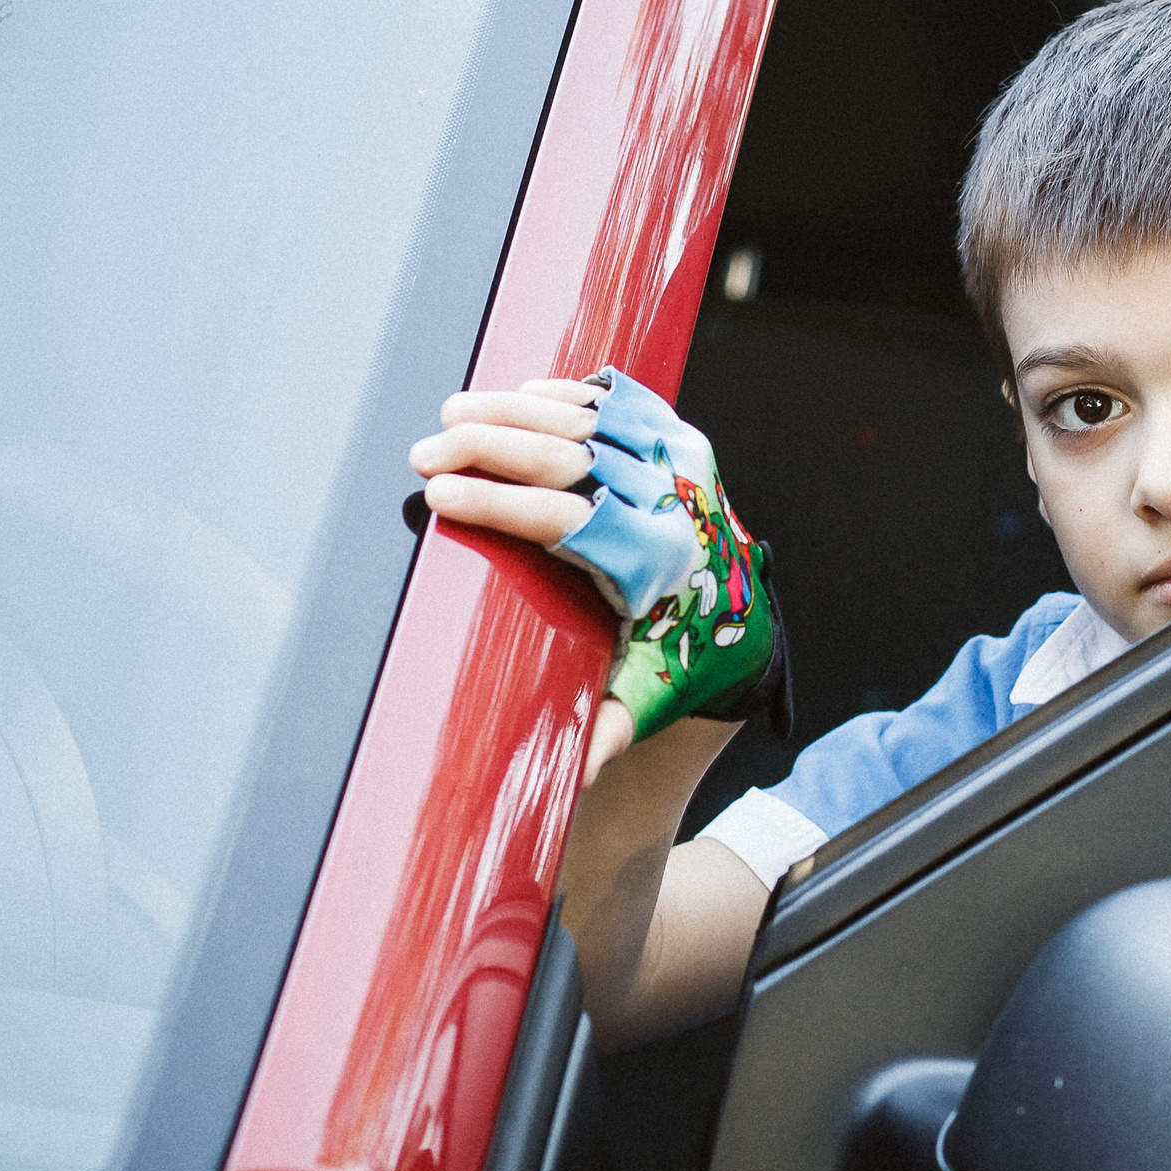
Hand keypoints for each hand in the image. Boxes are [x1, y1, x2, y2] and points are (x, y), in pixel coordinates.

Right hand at [410, 371, 786, 782]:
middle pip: (570, 456)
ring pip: (587, 417)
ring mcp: (681, 457)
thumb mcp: (646, 693)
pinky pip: (616, 398)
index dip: (499, 504)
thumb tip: (572, 779)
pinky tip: (517, 393)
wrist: (746, 608)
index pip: (567, 519)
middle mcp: (674, 498)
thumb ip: (606, 729)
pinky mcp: (679, 433)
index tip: (439, 497)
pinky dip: (563, 392)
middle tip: (425, 454)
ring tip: (451, 416)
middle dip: (489, 447)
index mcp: (657, 559)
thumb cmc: (680, 654)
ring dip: (513, 410)